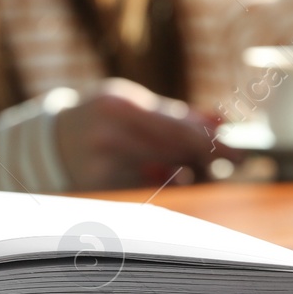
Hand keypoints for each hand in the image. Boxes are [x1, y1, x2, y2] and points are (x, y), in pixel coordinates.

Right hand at [52, 78, 241, 191]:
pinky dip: (163, 184)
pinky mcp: (101, 189)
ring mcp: (103, 165)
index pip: (178, 130)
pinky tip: (161, 175)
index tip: (237, 152)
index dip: (211, 143)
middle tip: (226, 160)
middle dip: (205, 158)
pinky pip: (148, 190)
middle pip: (175, 154)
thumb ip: (178, 113)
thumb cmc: (103, 116)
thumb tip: (222, 122)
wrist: (54, 140)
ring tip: (188, 166)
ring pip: (164, 176)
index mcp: (120, 107)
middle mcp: (110, 136)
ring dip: (187, 172)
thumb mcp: (135, 103)